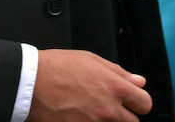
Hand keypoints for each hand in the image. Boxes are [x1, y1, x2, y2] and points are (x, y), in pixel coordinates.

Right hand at [28, 49, 151, 120]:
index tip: (128, 100)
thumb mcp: (88, 59)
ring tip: (89, 111)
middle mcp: (110, 109)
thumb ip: (117, 71)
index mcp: (114, 87)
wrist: (29, 83)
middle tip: (105, 106)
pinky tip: (79, 116)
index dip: (136, 101)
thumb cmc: (54, 67)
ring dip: (107, 121)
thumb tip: (138, 81)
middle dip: (122, 114)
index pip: (145, 103)